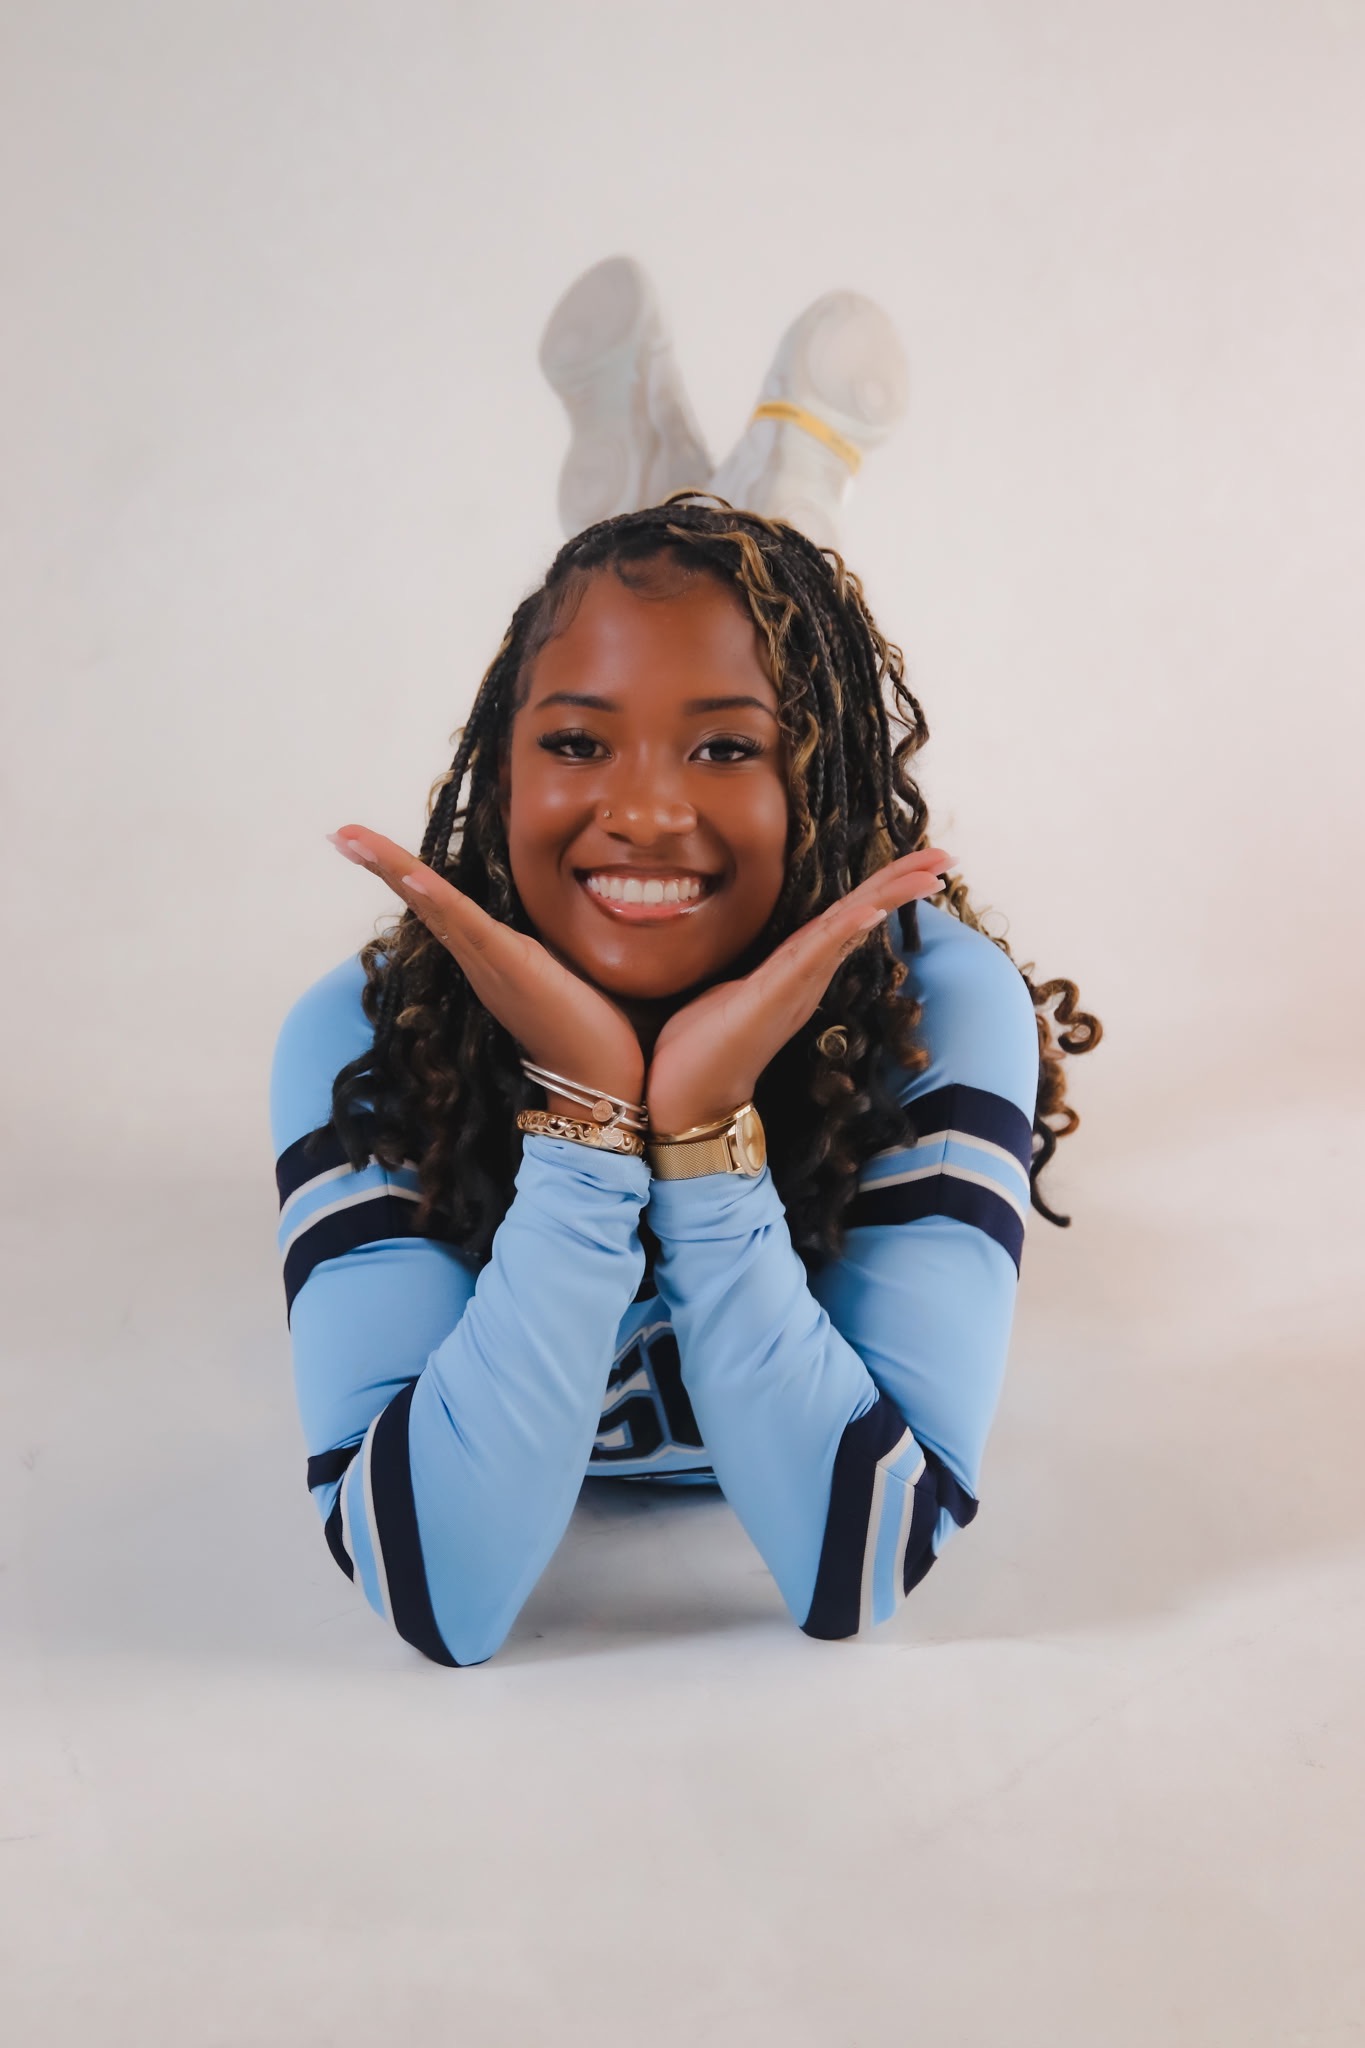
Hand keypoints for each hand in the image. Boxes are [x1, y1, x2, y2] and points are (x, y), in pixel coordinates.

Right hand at [328, 827, 646, 1111]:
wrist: (601, 1082)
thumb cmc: (591, 1030)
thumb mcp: (561, 973)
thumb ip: (542, 949)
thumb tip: (552, 922)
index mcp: (488, 957)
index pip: (439, 905)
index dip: (404, 873)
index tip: (367, 843)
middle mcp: (477, 961)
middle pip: (421, 902)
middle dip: (380, 864)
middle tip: (341, 833)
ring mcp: (489, 965)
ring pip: (434, 907)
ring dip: (393, 870)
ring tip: (355, 840)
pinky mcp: (511, 967)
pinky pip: (468, 926)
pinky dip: (438, 899)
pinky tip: (413, 875)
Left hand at [645, 847, 953, 1133]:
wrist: (684, 1099)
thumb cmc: (700, 1049)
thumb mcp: (730, 996)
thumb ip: (755, 977)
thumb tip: (752, 963)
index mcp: (797, 968)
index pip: (847, 915)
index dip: (884, 885)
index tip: (923, 861)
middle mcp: (805, 976)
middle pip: (861, 915)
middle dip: (902, 882)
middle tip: (946, 854)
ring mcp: (793, 988)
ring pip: (847, 930)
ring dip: (888, 899)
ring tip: (928, 874)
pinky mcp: (772, 999)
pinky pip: (813, 958)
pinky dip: (845, 932)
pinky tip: (870, 912)